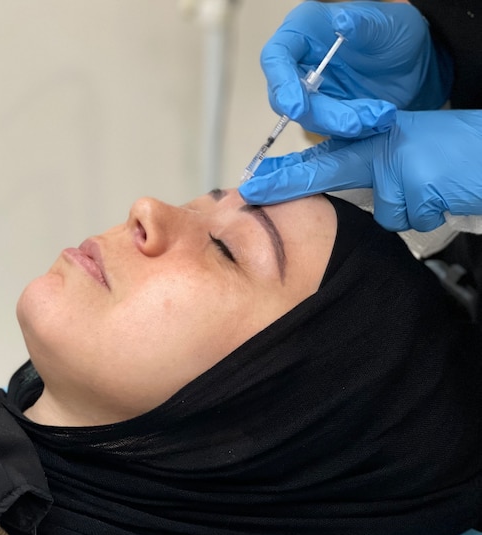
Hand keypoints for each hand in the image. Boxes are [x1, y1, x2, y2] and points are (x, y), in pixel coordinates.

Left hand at [239, 110, 481, 231]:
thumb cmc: (459, 152)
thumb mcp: (408, 149)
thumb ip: (372, 166)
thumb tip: (336, 192)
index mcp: (380, 138)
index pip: (325, 156)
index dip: (287, 172)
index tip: (252, 185)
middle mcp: (385, 148)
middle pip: (329, 173)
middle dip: (289, 184)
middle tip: (253, 192)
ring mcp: (402, 168)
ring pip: (384, 213)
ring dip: (409, 210)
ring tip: (434, 188)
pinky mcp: (421, 186)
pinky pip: (412, 220)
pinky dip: (430, 214)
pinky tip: (446, 195)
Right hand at [262, 1, 450, 137]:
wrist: (416, 61)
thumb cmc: (396, 33)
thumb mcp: (386, 24)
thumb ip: (363, 24)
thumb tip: (341, 23)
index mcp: (303, 32)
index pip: (276, 57)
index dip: (281, 84)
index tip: (297, 107)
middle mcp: (299, 62)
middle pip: (287, 97)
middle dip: (321, 113)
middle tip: (352, 122)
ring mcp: (311, 90)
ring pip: (309, 117)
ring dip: (341, 123)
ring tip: (378, 115)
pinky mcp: (324, 112)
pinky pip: (328, 128)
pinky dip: (353, 129)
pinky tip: (378, 119)